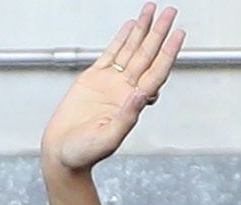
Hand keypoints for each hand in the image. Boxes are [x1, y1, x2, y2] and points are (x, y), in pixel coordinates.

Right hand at [41, 4, 184, 174]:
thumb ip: (126, 118)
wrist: (63, 153)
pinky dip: (122, 39)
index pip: (156, 73)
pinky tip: (130, 27)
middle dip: (159, 33)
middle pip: (147, 56)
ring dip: (143, 31)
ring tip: (151, 11)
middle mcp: (125, 92)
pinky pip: (112, 54)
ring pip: (131, 51)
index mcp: (132, 105)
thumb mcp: (107, 138)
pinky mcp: (94, 79)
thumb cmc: (83, 154)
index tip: (178, 35)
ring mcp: (111, 84)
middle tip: (170, 13)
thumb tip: (141, 95)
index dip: (168, 54)